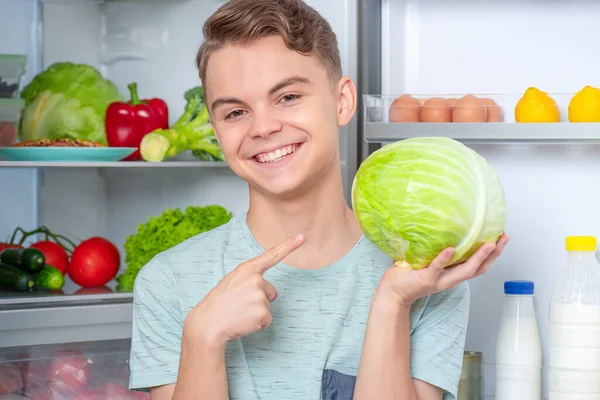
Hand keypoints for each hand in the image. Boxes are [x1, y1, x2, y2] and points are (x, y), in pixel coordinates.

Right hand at [183, 234, 305, 348]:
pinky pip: (267, 319)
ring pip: (268, 306)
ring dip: (256, 312)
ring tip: (238, 312)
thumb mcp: (232, 282)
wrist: (208, 324)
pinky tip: (243, 321)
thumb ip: (251, 280)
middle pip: (271, 291)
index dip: (289, 245)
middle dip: (259, 300)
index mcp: (246, 269)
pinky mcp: (263, 312)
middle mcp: (255, 279)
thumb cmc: (219, 303)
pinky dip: (257, 323)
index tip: (302, 236)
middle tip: (239, 304)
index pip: (272, 255)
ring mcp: (259, 296)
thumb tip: (273, 293)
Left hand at [376, 234, 509, 307]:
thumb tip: (439, 221)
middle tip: (503, 239)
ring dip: (478, 257)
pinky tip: (450, 248)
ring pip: (464, 271)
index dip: (492, 255)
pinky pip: (437, 268)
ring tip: (488, 244)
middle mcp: (450, 278)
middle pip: (479, 269)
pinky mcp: (426, 279)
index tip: (501, 238)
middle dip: (494, 254)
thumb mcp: (426, 259)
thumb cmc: (407, 274)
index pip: (478, 266)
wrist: (392, 293)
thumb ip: (435, 246)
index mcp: (452, 274)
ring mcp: (440, 280)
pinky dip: (444, 258)